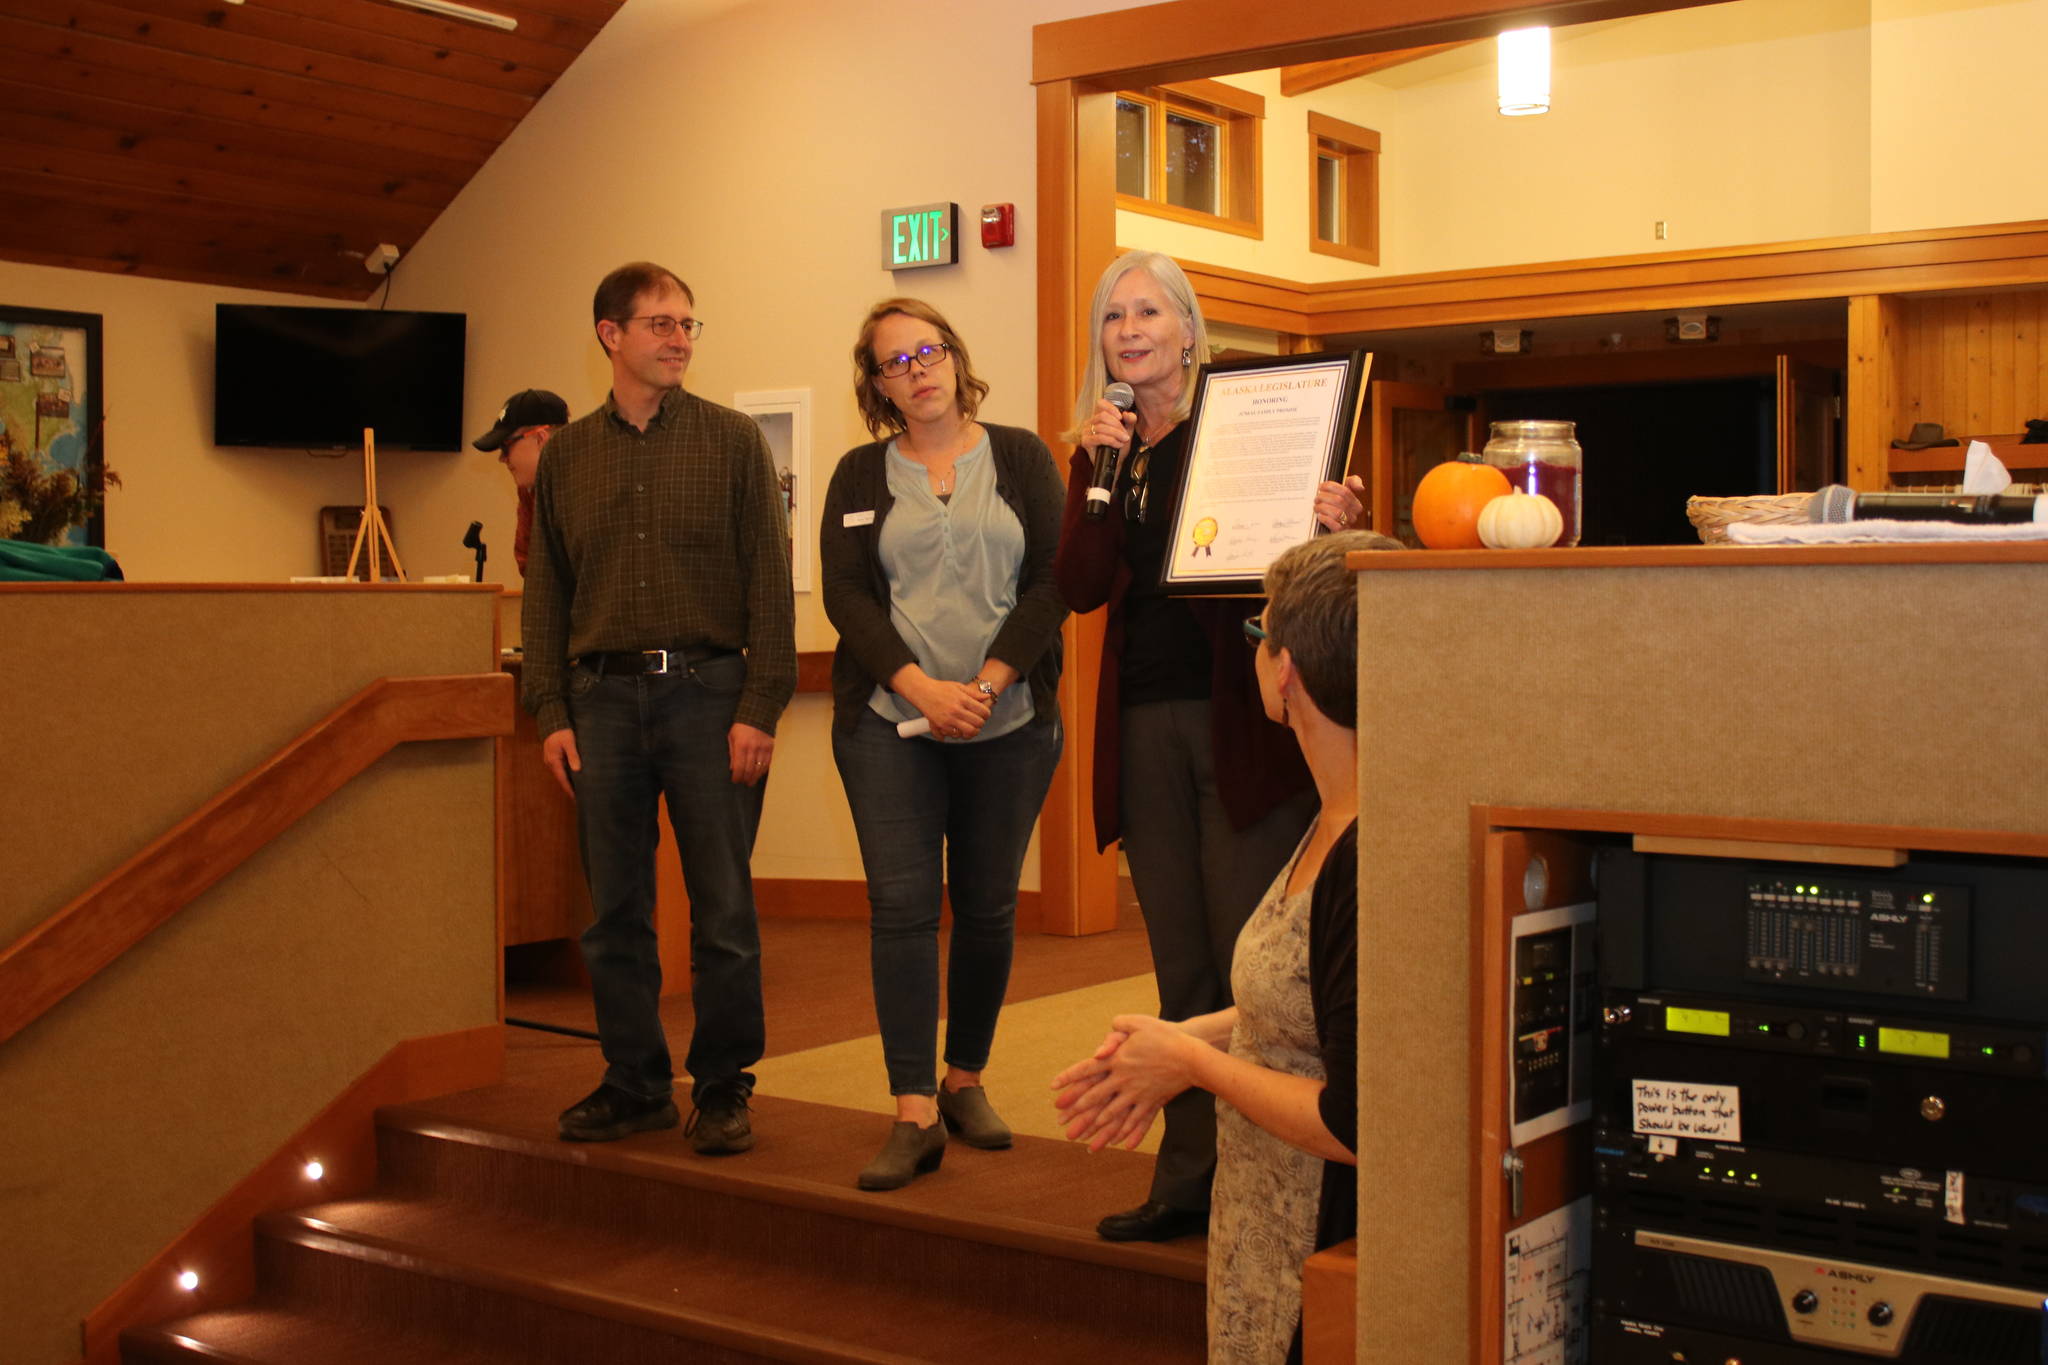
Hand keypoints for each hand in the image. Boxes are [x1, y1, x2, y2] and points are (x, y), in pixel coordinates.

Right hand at [541, 728, 580, 798]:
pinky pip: (561, 768)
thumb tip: (576, 769)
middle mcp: (550, 762)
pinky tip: (574, 776)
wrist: (552, 721)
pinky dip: (567, 773)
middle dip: (569, 787)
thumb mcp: (569, 742)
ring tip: (578, 788)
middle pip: (561, 778)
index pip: (562, 779)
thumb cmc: (561, 731)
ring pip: (561, 773)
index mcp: (553, 761)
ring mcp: (551, 760)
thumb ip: (573, 755)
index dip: (569, 789)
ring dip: (568, 780)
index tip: (575, 797)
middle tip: (579, 796)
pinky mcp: (553, 756)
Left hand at [728, 722, 773, 784]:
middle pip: (749, 770)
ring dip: (754, 777)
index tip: (735, 780)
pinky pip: (767, 763)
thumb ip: (732, 753)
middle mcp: (752, 748)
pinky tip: (758, 774)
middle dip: (745, 779)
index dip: (737, 776)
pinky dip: (762, 771)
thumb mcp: (731, 737)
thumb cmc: (741, 727)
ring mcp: (763, 749)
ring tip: (750, 782)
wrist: (757, 715)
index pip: (739, 767)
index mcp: (741, 745)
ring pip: (759, 769)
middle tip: (743, 782)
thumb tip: (732, 768)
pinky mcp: (770, 748)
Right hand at [892, 667, 991, 739]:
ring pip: (968, 732)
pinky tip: (958, 729)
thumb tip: (986, 697)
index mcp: (963, 699)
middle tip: (978, 722)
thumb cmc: (940, 688)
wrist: (922, 691)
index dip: (986, 714)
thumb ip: (973, 693)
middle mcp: (957, 710)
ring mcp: (949, 719)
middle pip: (978, 723)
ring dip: (972, 732)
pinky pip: (954, 734)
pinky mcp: (941, 725)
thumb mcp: (958, 687)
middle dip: (981, 724)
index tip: (984, 715)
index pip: (983, 711)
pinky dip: (958, 733)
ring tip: (970, 728)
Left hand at [1051, 1016, 1195, 1152]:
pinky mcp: (1153, 1101)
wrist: (1191, 1055)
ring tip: (1085, 1139)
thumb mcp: (1139, 1023)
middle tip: (1063, 1122)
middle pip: (1095, 1096)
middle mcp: (1124, 1079)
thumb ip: (1118, 1027)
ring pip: (1114, 1113)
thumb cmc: (1165, 1036)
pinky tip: (1120, 1143)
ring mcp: (1138, 1093)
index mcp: (1117, 1059)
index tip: (1054, 1087)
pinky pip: (1137, 1120)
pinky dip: (1128, 1132)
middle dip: (1077, 1111)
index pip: (1087, 1069)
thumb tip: (1102, 1042)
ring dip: (1098, 1128)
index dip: (1069, 1078)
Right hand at [1086, 396, 1137, 454]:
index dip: (1111, 408)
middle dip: (1117, 425)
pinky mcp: (1085, 442)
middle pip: (1103, 416)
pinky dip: (1111, 440)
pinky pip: (1099, 437)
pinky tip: (1118, 444)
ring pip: (1102, 427)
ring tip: (1124, 440)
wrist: (1115, 463)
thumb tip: (1128, 414)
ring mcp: (1086, 432)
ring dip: (1116, 434)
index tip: (1121, 417)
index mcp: (1098, 417)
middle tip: (1125, 435)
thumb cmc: (1118, 446)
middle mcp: (1089, 422)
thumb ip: (1130, 421)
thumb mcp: (1127, 431)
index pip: (1100, 404)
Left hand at [1315, 474, 1366, 530]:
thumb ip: (1353, 482)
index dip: (1331, 487)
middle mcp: (1354, 514)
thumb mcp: (1345, 491)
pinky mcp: (1340, 533)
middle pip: (1339, 500)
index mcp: (1356, 504)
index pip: (1345, 491)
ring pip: (1336, 512)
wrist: (1330, 528)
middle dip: (1324, 497)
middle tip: (1316, 498)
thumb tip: (1361, 487)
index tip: (1321, 486)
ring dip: (1322, 508)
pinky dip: (1325, 519)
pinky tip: (1320, 516)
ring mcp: (1348, 524)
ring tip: (1316, 507)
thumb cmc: (1336, 506)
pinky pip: (1335, 525)